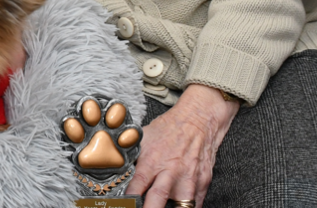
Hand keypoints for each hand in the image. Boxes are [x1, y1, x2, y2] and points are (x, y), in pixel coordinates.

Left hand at [127, 84, 239, 207]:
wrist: (198, 119)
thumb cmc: (169, 128)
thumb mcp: (144, 138)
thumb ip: (132, 156)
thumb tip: (113, 164)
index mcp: (152, 161)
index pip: (136, 186)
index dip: (128, 199)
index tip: (124, 205)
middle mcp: (170, 172)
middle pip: (157, 198)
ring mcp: (188, 179)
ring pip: (182, 205)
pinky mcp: (203, 182)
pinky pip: (196, 204)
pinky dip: (188, 207)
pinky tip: (179, 207)